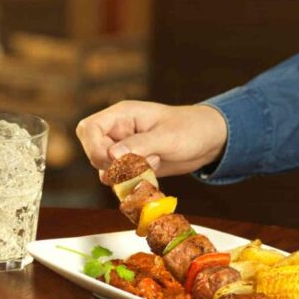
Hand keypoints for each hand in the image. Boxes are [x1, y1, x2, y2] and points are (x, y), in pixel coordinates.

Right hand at [75, 100, 226, 179]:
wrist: (209, 140)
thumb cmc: (192, 129)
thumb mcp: (168, 137)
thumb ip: (140, 145)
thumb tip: (111, 156)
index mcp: (122, 115)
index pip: (89, 129)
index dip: (94, 148)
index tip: (114, 161)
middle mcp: (118, 131)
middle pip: (93, 152)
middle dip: (112, 165)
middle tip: (140, 164)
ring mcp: (123, 148)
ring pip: (104, 169)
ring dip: (125, 176)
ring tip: (153, 164)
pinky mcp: (131, 164)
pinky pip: (119, 179)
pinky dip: (132, 183)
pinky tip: (153, 173)